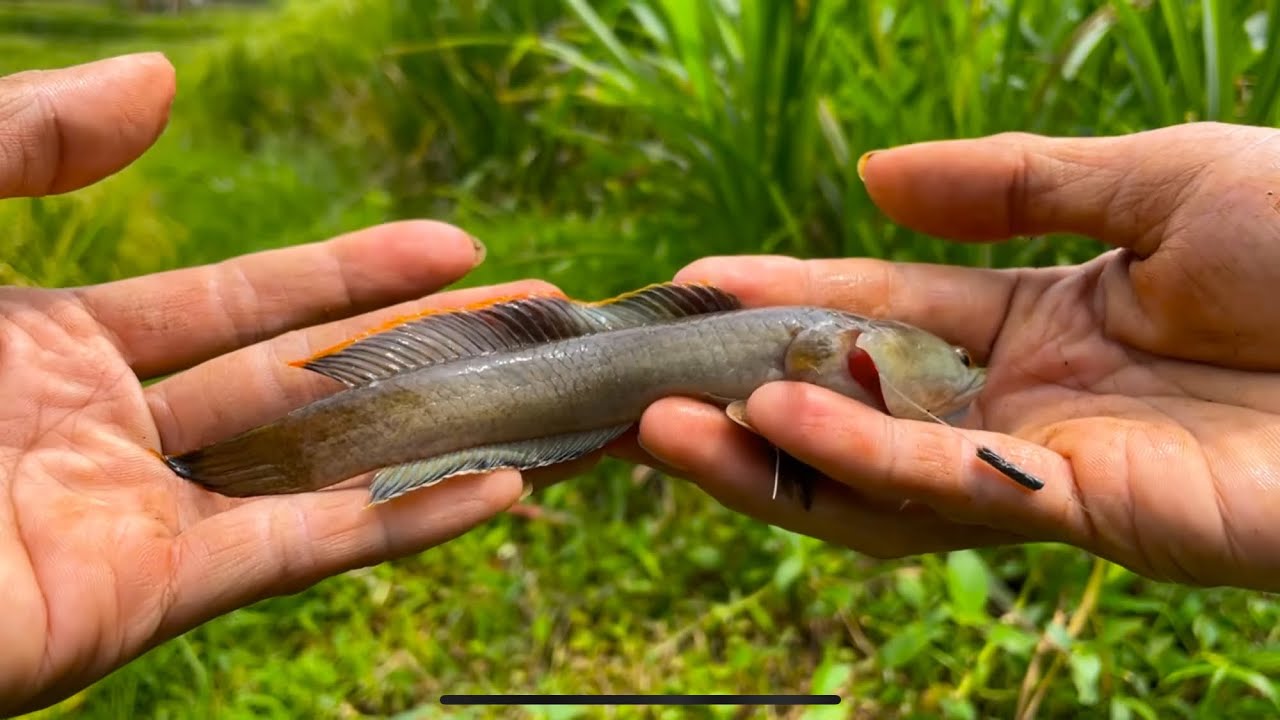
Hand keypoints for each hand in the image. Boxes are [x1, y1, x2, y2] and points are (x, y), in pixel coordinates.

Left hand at [1, 54, 580, 714]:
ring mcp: (132, 518)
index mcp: (53, 343)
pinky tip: (501, 488)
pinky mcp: (144, 599)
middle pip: (302, 381)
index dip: (354, 270)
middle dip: (421, 346)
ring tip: (547, 393)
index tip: (455, 245)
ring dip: (435, 430)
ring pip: (318, 466)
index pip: (244, 301)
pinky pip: (299, 551)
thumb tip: (166, 82)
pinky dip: (406, 523)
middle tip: (529, 311)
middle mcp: (108, 431)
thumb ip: (24, 142)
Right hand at [622, 122, 1279, 593]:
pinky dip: (857, 459)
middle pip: (855, 415)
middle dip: (744, 403)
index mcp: (1037, 320)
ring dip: (769, 456)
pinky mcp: (1087, 513)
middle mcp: (1024, 403)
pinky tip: (777, 416)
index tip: (693, 285)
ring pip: (875, 482)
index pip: (877, 315)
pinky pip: (947, 489)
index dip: (785, 299)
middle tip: (642, 387)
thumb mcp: (1151, 180)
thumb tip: (871, 178)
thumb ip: (1008, 188)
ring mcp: (1048, 466)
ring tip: (667, 427)